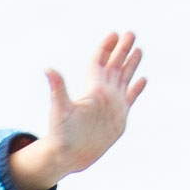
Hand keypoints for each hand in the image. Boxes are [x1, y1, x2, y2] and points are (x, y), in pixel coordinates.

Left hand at [6, 30, 145, 189]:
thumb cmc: (62, 134)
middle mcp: (103, 94)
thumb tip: (47, 68)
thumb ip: (58, 88)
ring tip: (138, 50)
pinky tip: (142, 79)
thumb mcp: (60, 109)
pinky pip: (130, 98)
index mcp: (92, 89)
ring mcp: (112, 105)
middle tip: (131, 33)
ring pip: (124, 78)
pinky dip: (136, 88)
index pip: (100, 62)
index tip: (114, 34)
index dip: (106, 48)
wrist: (70, 155)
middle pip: (114, 66)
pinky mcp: (119, 118)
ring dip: (131, 64)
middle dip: (122, 50)